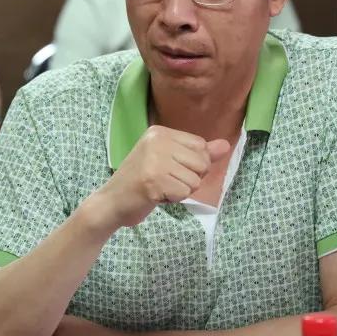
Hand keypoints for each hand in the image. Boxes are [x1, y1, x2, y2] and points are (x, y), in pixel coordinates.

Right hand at [93, 125, 230, 229]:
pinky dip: (174, 199)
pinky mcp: (153, 180)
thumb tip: (226, 145)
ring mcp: (154, 160)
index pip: (200, 146)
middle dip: (189, 178)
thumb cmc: (141, 182)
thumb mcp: (169, 161)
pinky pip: (184, 192)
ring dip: (181, 190)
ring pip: (195, 180)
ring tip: (160, 188)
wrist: (111, 202)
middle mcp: (157, 141)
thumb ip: (199, 153)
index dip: (193, 165)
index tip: (170, 169)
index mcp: (160, 132)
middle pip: (202, 163)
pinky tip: (156, 195)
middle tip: (165, 181)